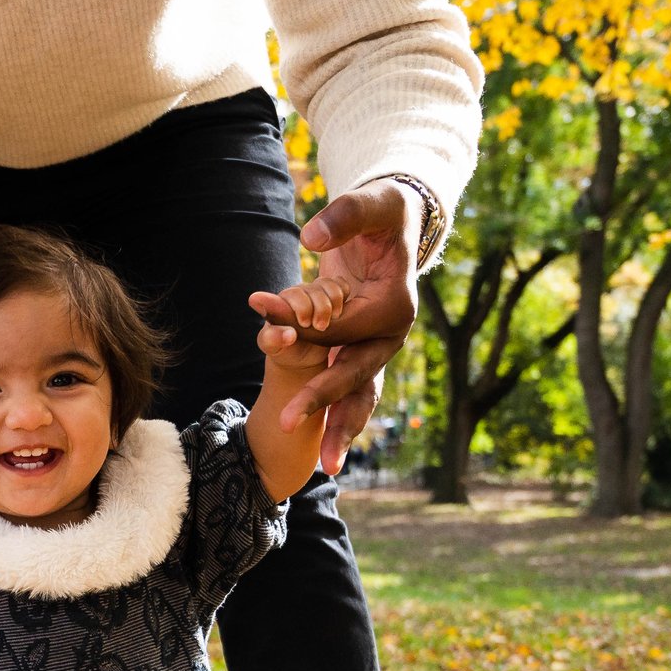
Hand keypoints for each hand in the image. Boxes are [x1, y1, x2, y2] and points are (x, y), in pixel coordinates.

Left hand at [251, 183, 420, 472]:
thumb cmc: (385, 215)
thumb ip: (344, 216)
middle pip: (356, 372)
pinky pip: (353, 392)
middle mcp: (393, 334)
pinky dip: (339, 420)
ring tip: (324, 466)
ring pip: (360, 394)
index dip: (304, 328)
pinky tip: (323, 455)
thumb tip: (310, 236)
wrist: (402, 228)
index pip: (344, 324)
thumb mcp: (371, 204)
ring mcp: (382, 348)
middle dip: (323, 400)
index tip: (268, 336)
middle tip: (287, 424)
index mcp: (396, 303)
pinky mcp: (368, 353)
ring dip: (340, 428)